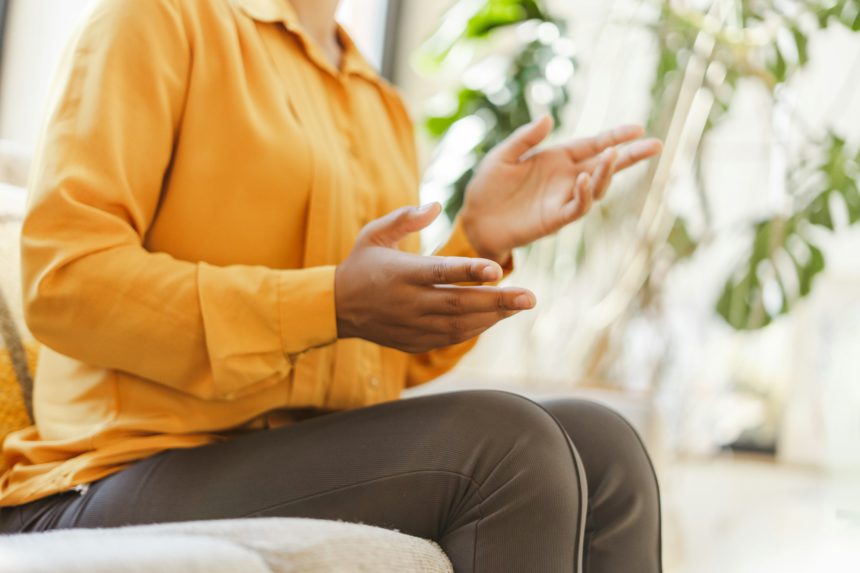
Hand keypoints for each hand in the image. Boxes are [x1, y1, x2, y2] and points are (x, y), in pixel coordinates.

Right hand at [335, 203, 536, 352]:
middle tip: (531, 297)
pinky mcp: (413, 341)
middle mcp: (408, 302)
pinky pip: (450, 338)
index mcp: (400, 273)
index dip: (470, 270)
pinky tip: (495, 318)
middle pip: (459, 303)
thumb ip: (405, 219)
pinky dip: (475, 329)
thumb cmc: (361, 264)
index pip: (440, 272)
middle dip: (498, 301)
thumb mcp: (374, 234)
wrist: (336, 308)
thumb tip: (436, 206)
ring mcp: (411, 325)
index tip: (499, 269)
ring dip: (492, 316)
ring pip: (459, 324)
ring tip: (520, 306)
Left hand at [460, 116, 662, 263]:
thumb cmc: (488, 186)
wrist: (475, 219)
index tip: (638, 127)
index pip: (593, 145)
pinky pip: (576, 207)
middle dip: (630, 155)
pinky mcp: (555, 218)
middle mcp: (566, 177)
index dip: (615, 136)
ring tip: (613, 154)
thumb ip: (525, 138)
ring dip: (607, 171)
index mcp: (557, 158)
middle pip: (605, 165)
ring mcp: (563, 198)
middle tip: (655, 145)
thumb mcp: (503, 155)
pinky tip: (585, 178)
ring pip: (597, 186)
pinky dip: (584, 194)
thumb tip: (548, 117)